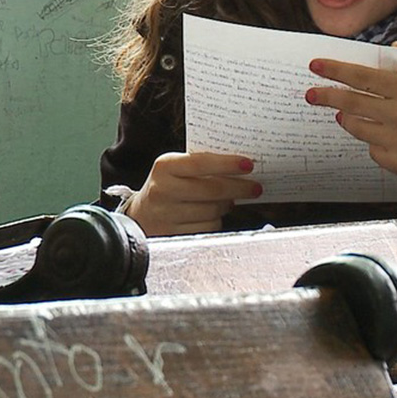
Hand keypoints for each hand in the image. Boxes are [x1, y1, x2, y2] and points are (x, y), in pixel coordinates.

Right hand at [122, 152, 259, 235]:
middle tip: (255, 187)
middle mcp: (163, 190)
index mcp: (164, 167)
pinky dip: (216, 221)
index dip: (227, 164)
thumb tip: (239, 166)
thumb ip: (200, 164)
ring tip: (229, 200)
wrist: (140, 215)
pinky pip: (208, 228)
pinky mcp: (174, 234)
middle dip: (239, 188)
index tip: (249, 164)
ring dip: (227, 205)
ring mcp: (167, 215)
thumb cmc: (166, 186)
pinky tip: (213, 214)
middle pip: (211, 190)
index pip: (200, 162)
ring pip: (213, 211)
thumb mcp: (175, 168)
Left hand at [305, 57, 396, 189]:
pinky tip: (392, 140)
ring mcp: (395, 140)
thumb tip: (391, 49)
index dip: (336, 70)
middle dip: (325, 95)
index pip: (363, 76)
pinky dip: (374, 141)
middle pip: (349, 101)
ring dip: (347, 118)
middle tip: (310, 93)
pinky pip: (370, 147)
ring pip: (353, 125)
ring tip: (350, 114)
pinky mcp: (393, 161)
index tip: (315, 65)